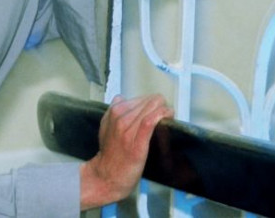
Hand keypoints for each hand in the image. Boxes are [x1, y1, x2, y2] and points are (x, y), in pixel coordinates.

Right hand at [79, 94, 172, 209]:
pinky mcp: (136, 142)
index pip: (140, 98)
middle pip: (148, 101)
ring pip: (150, 108)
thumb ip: (112, 112)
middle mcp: (119, 117)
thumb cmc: (110, 154)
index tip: (159, 110)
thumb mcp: (105, 128)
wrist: (107, 176)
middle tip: (166, 115)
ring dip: (164, 109)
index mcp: (113, 112)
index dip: (153, 103)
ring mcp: (127, 129)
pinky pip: (150, 121)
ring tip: (169, 115)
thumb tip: (121, 98)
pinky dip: (160, 115)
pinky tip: (168, 115)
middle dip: (160, 106)